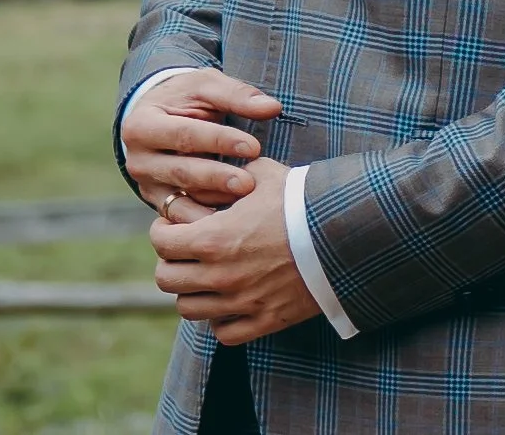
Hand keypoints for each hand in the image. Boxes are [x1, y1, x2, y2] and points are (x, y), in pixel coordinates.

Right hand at [122, 70, 281, 223]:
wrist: (160, 116)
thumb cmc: (186, 97)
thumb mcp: (206, 86)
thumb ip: (238, 95)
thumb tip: (272, 108)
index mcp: (142, 125)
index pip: (185, 135)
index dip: (220, 141)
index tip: (253, 147)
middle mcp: (137, 160)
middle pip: (181, 171)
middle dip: (217, 178)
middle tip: (248, 183)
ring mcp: (146, 186)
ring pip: (179, 200)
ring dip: (212, 204)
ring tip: (243, 204)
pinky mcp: (158, 203)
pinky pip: (181, 216)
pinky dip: (204, 219)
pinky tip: (229, 221)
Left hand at [151, 157, 319, 343]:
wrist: (343, 233)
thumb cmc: (301, 199)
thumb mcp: (263, 173)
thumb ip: (231, 174)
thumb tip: (213, 172)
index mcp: (214, 238)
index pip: (161, 243)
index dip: (162, 230)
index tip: (171, 225)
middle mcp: (220, 275)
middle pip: (166, 279)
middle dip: (171, 261)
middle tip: (185, 250)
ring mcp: (240, 302)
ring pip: (188, 309)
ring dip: (192, 291)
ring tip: (206, 274)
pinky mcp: (263, 321)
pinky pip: (223, 332)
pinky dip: (220, 318)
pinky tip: (230, 298)